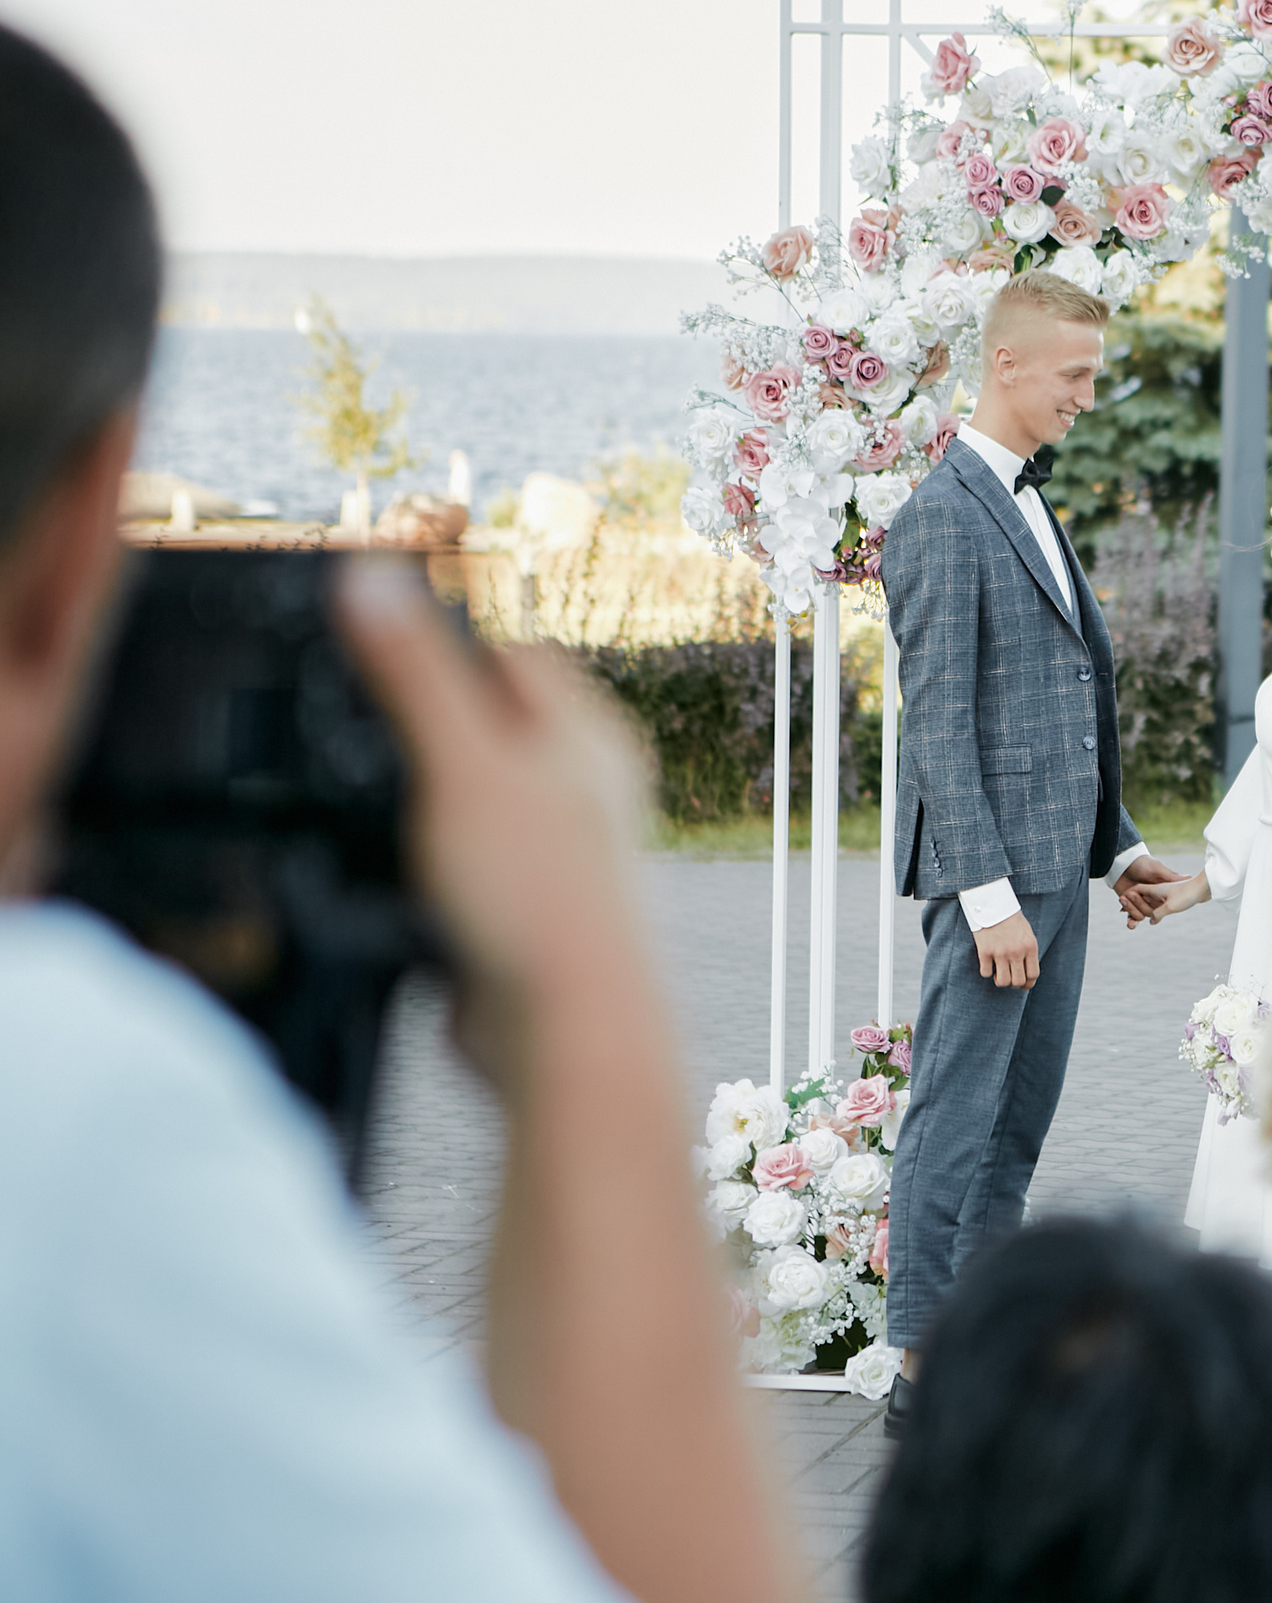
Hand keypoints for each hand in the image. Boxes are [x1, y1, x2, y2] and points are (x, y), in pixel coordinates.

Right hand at [334, 556, 649, 1090]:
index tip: (370, 645)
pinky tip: (385, 877)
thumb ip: (414, 672)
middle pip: (486, 722)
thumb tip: (369, 574)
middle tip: (352, 728)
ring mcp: (554, 850)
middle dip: (422, 724)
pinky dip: (419, 865)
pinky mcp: (520, 909)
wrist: (567, 1028)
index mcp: (588, 735)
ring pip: (467, 796)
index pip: (511, 649)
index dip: (442, 642)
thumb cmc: (538, 891)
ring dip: (415, 801)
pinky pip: (457, 864)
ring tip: (372, 808)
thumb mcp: (461, 762)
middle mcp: (582, 787)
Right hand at [974, 911, 1039, 987]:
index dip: (1028, 984)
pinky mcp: (985, 951)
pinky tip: (988, 964)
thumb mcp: (1027, 933)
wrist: (993, 904)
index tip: (1024, 985)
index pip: (1033, 975)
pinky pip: (986, 973)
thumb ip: (1028, 952)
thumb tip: (1028, 974)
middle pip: (1018, 982)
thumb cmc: (1011, 919)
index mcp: (1030, 946)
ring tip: (998, 973)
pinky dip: (986, 972)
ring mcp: (1000, 952)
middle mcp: (1016, 952)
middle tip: (1009, 978)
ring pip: (1002, 982)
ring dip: (1000, 981)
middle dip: (1014, 984)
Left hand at [1112, 853, 1178, 925]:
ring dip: (1132, 911)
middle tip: (1131, 894)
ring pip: (1141, 915)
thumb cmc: (1143, 863)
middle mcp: (1152, 898)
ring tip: (1123, 901)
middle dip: (1140, 906)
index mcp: (1161, 891)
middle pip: (1150, 911)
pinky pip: (1133, 917)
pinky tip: (1130, 923)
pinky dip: (1132, 921)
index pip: (1162, 904)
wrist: (1124, 861)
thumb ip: (1171, 876)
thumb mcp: (1158, 868)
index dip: (1158, 908)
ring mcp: (1141, 902)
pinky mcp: (1131, 904)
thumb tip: (1189, 877)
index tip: (1153, 904)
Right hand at [1127, 871, 1208, 927]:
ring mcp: (1166, 894)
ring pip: (1150, 901)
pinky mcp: (1173, 898)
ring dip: (1142, 909)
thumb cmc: (1187, 894)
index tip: (1121, 903)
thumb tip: (1150, 922)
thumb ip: (1158, 914)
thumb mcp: (1170, 907)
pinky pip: (1159, 904)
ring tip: (1136, 919)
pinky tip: (1154, 917)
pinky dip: (1153, 910)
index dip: (1128, 896)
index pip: (1136, 890)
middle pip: (1141, 897)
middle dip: (1133, 905)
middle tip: (1124, 914)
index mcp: (1155, 890)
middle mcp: (1158, 890)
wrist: (1204, 887)